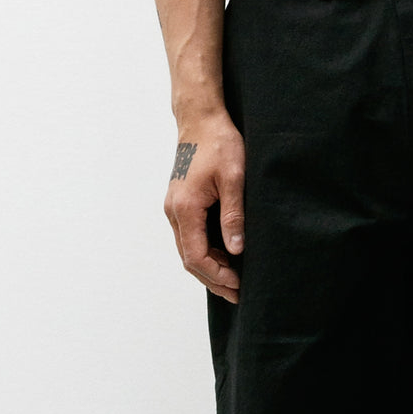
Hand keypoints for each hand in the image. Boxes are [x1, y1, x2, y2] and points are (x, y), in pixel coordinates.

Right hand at [163, 111, 245, 302]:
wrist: (201, 119)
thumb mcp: (234, 179)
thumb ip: (233, 216)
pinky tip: (225, 259)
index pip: (196, 256)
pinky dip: (206, 253)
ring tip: (234, 281)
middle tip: (238, 294)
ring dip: (209, 268)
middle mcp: (173, 211)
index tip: (239, 285)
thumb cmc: (219, 143)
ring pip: (188, 250)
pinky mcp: (180, 204)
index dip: (217, 275)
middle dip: (213, 280)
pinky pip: (190, 238)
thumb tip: (235, 251)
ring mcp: (174, 208)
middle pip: (189, 260)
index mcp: (185, 208)